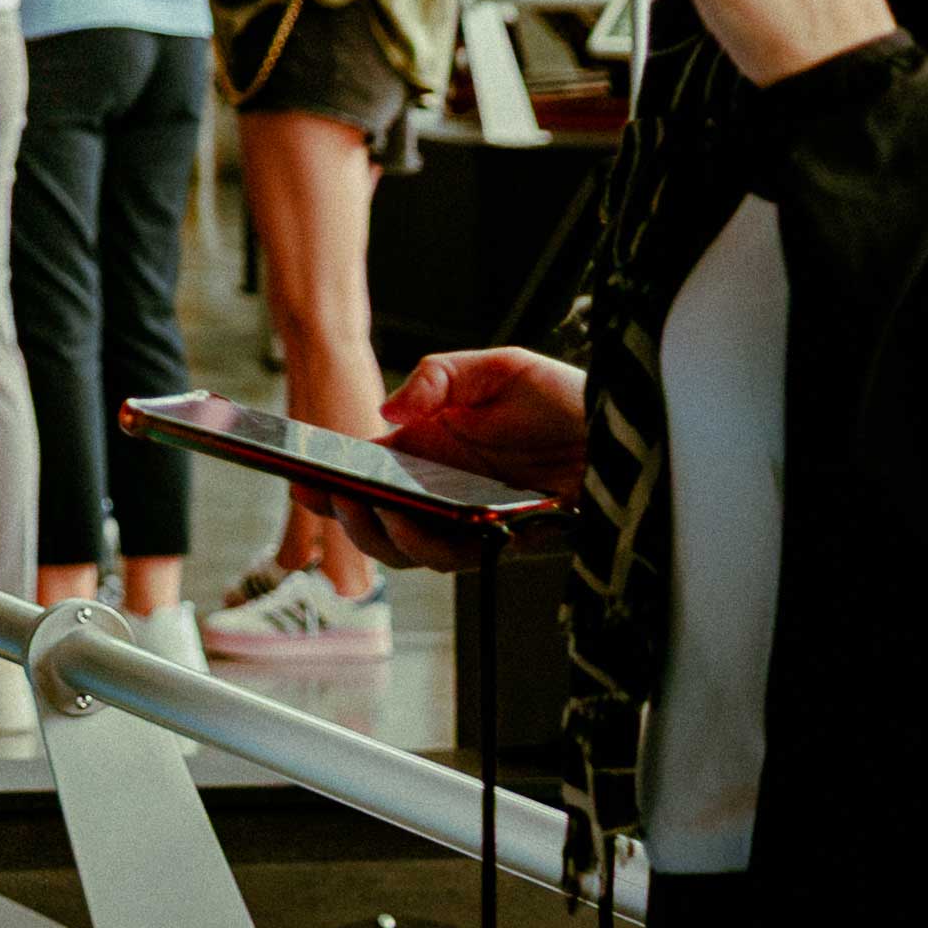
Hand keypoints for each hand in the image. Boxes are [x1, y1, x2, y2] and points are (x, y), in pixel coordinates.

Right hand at [320, 347, 587, 571]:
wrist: (625, 430)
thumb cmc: (565, 399)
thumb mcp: (497, 369)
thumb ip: (438, 377)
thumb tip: (388, 414)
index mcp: (431, 449)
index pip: (367, 473)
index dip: (330, 482)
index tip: (302, 480)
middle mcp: (445, 492)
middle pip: (379, 522)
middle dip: (349, 517)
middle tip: (336, 496)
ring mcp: (472, 521)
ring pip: (412, 550)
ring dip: (385, 535)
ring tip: (375, 509)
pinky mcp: (506, 543)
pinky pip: (460, 558)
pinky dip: (433, 545)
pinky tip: (423, 523)